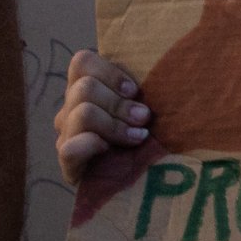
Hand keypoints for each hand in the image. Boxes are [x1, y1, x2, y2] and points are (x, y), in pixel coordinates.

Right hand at [55, 49, 148, 185]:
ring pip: (81, 113)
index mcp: (89, 87)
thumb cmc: (155, 133)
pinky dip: (94, 145)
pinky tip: (110, 151)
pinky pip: (70, 148)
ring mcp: (67, 135)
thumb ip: (150, 83)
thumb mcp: (150, 103)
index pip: (82, 61)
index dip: (109, 72)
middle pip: (84, 87)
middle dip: (120, 103)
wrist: (148, 178)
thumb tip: (174, 65)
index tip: (135, 90)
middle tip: (144, 118)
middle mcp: (72, 108)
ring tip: (138, 136)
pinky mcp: (68, 164)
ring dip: (115, 124)